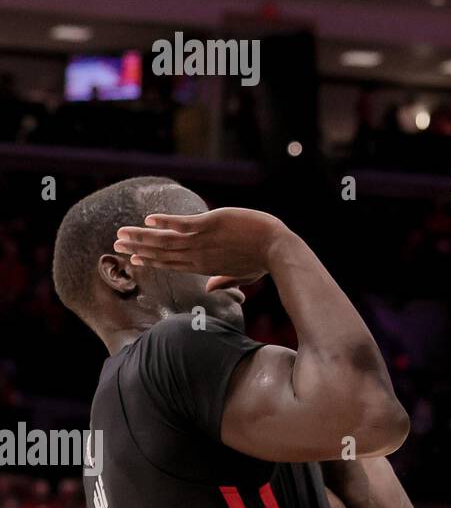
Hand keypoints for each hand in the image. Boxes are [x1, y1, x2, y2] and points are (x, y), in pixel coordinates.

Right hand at [115, 207, 289, 291]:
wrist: (278, 249)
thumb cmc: (263, 261)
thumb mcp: (243, 275)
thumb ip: (224, 281)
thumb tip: (211, 288)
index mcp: (204, 266)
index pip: (171, 264)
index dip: (151, 261)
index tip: (133, 258)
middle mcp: (198, 255)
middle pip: (161, 253)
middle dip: (138, 248)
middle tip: (116, 244)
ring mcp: (203, 241)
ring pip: (165, 240)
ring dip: (142, 236)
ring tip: (121, 233)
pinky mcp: (210, 225)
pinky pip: (182, 224)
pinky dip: (165, 222)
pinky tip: (149, 219)